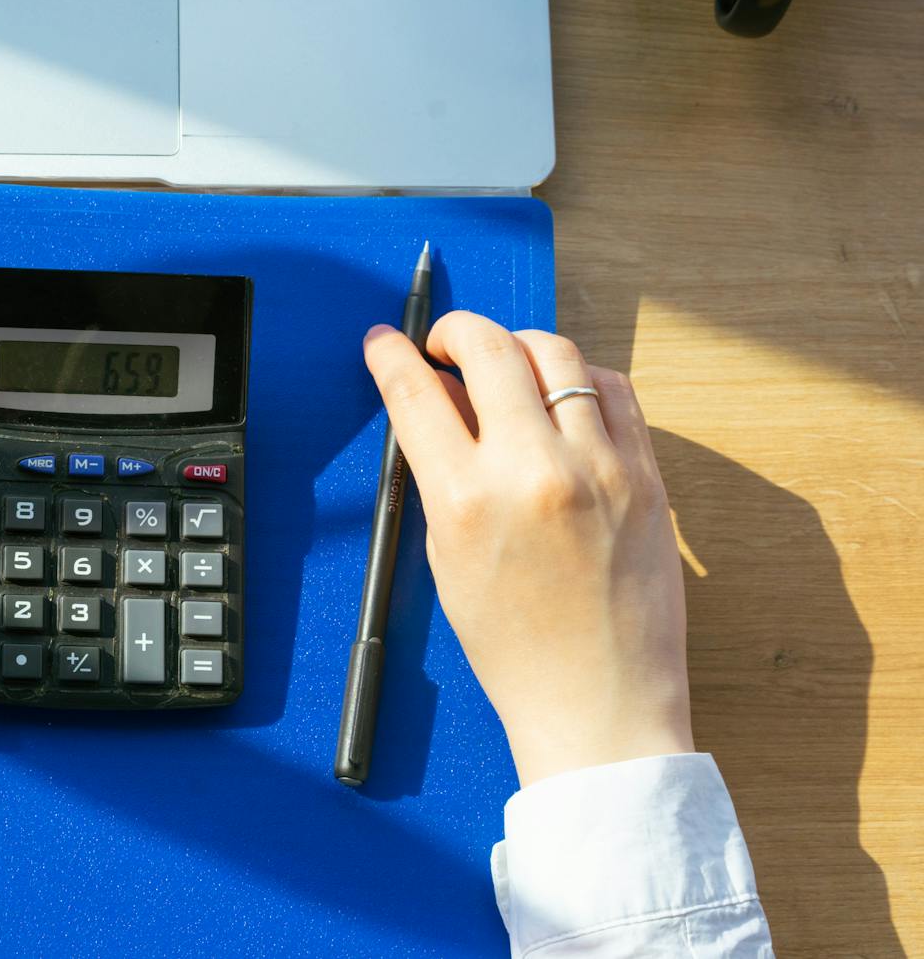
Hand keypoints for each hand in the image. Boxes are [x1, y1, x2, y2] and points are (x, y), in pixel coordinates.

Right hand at [363, 313, 691, 784]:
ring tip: (505, 366)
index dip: (392, 356)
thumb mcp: (446, 555)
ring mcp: (599, 469)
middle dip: (456, 331)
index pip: (417, 394)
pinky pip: (613, 390)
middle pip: (489, 348)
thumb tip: (442, 400)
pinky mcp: (646, 476)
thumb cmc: (515, 646)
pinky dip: (580, 377)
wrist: (598, 703)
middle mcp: (534, 473)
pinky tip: (562, 395)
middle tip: (445, 344)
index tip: (386, 342)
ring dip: (519, 346)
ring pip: (556, 353)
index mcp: (467, 502)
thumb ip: (442, 471)